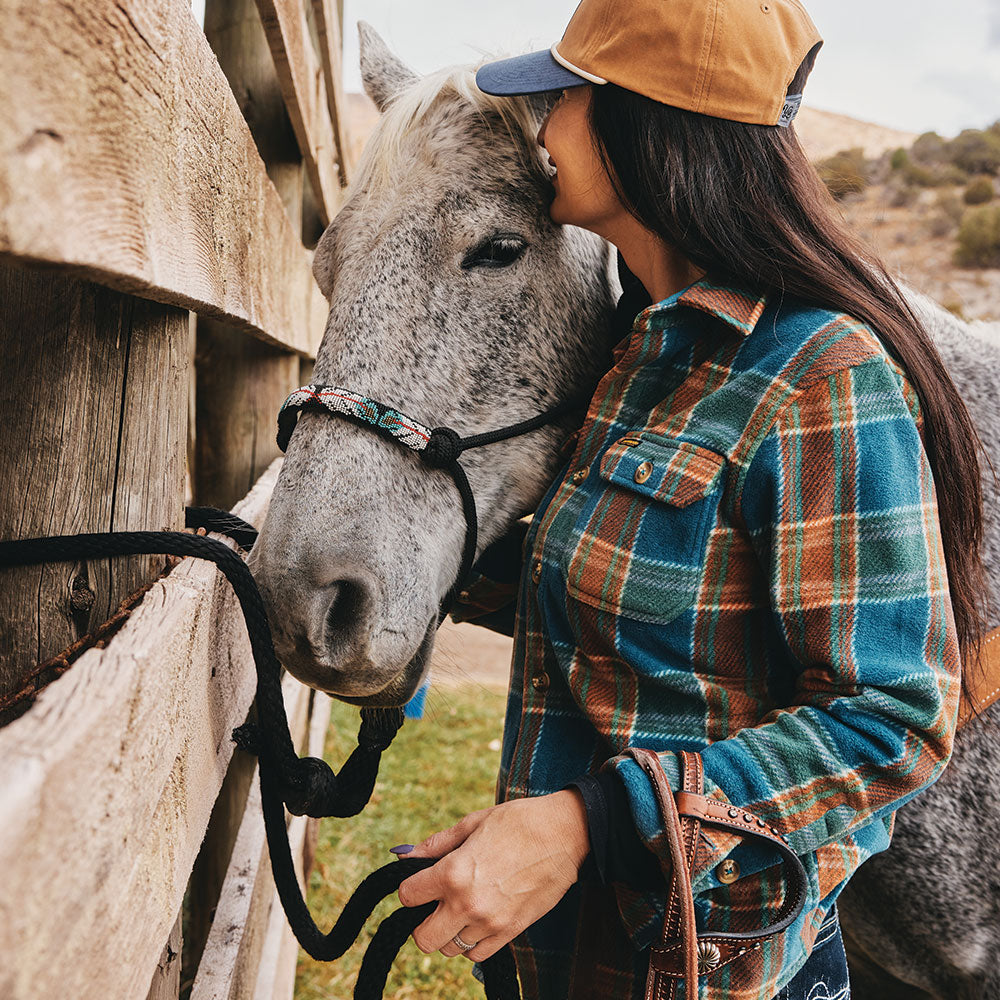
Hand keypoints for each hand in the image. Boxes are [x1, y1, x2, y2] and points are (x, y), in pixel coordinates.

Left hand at [395, 790, 588, 962]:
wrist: (563, 834)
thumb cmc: (518, 822)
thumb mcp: (472, 823)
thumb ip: (436, 844)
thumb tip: (406, 856)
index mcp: (453, 872)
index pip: (407, 896)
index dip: (410, 888)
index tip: (419, 884)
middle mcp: (467, 903)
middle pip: (423, 939)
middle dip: (422, 922)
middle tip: (435, 904)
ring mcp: (489, 922)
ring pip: (449, 949)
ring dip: (450, 931)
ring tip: (462, 908)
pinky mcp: (510, 932)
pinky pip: (477, 955)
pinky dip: (472, 942)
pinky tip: (480, 919)